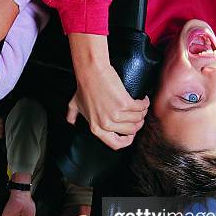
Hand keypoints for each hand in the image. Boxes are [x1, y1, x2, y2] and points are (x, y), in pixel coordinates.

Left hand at [68, 34, 148, 149]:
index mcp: (96, 128)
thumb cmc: (84, 86)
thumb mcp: (75, 104)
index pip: (116, 144)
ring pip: (138, 119)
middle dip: (137, 123)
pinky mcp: (124, 104)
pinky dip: (144, 103)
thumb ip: (73, 115)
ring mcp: (115, 115)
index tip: (130, 134)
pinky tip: (143, 99)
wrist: (91, 72)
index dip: (126, 140)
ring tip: (140, 105)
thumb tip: (71, 121)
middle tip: (137, 114)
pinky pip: (141, 108)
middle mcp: (106, 124)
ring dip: (142, 112)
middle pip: (131, 131)